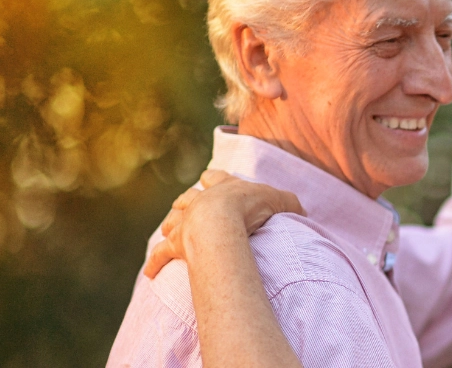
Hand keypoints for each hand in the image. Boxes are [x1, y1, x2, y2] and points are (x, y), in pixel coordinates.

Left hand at [142, 170, 304, 278]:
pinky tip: (149, 273)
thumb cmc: (251, 207)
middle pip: (187, 197)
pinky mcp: (176, 243)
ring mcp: (185, 222)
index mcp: (223, 188)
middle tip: (186, 205)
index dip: (213, 178)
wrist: (222, 221)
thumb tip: (302, 212)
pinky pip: (160, 254)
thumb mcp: (280, 201)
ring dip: (171, 225)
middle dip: (187, 201)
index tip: (210, 178)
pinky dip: (154, 263)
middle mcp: (200, 202)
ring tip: (167, 230)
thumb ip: (290, 204)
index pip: (215, 177)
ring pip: (172, 221)